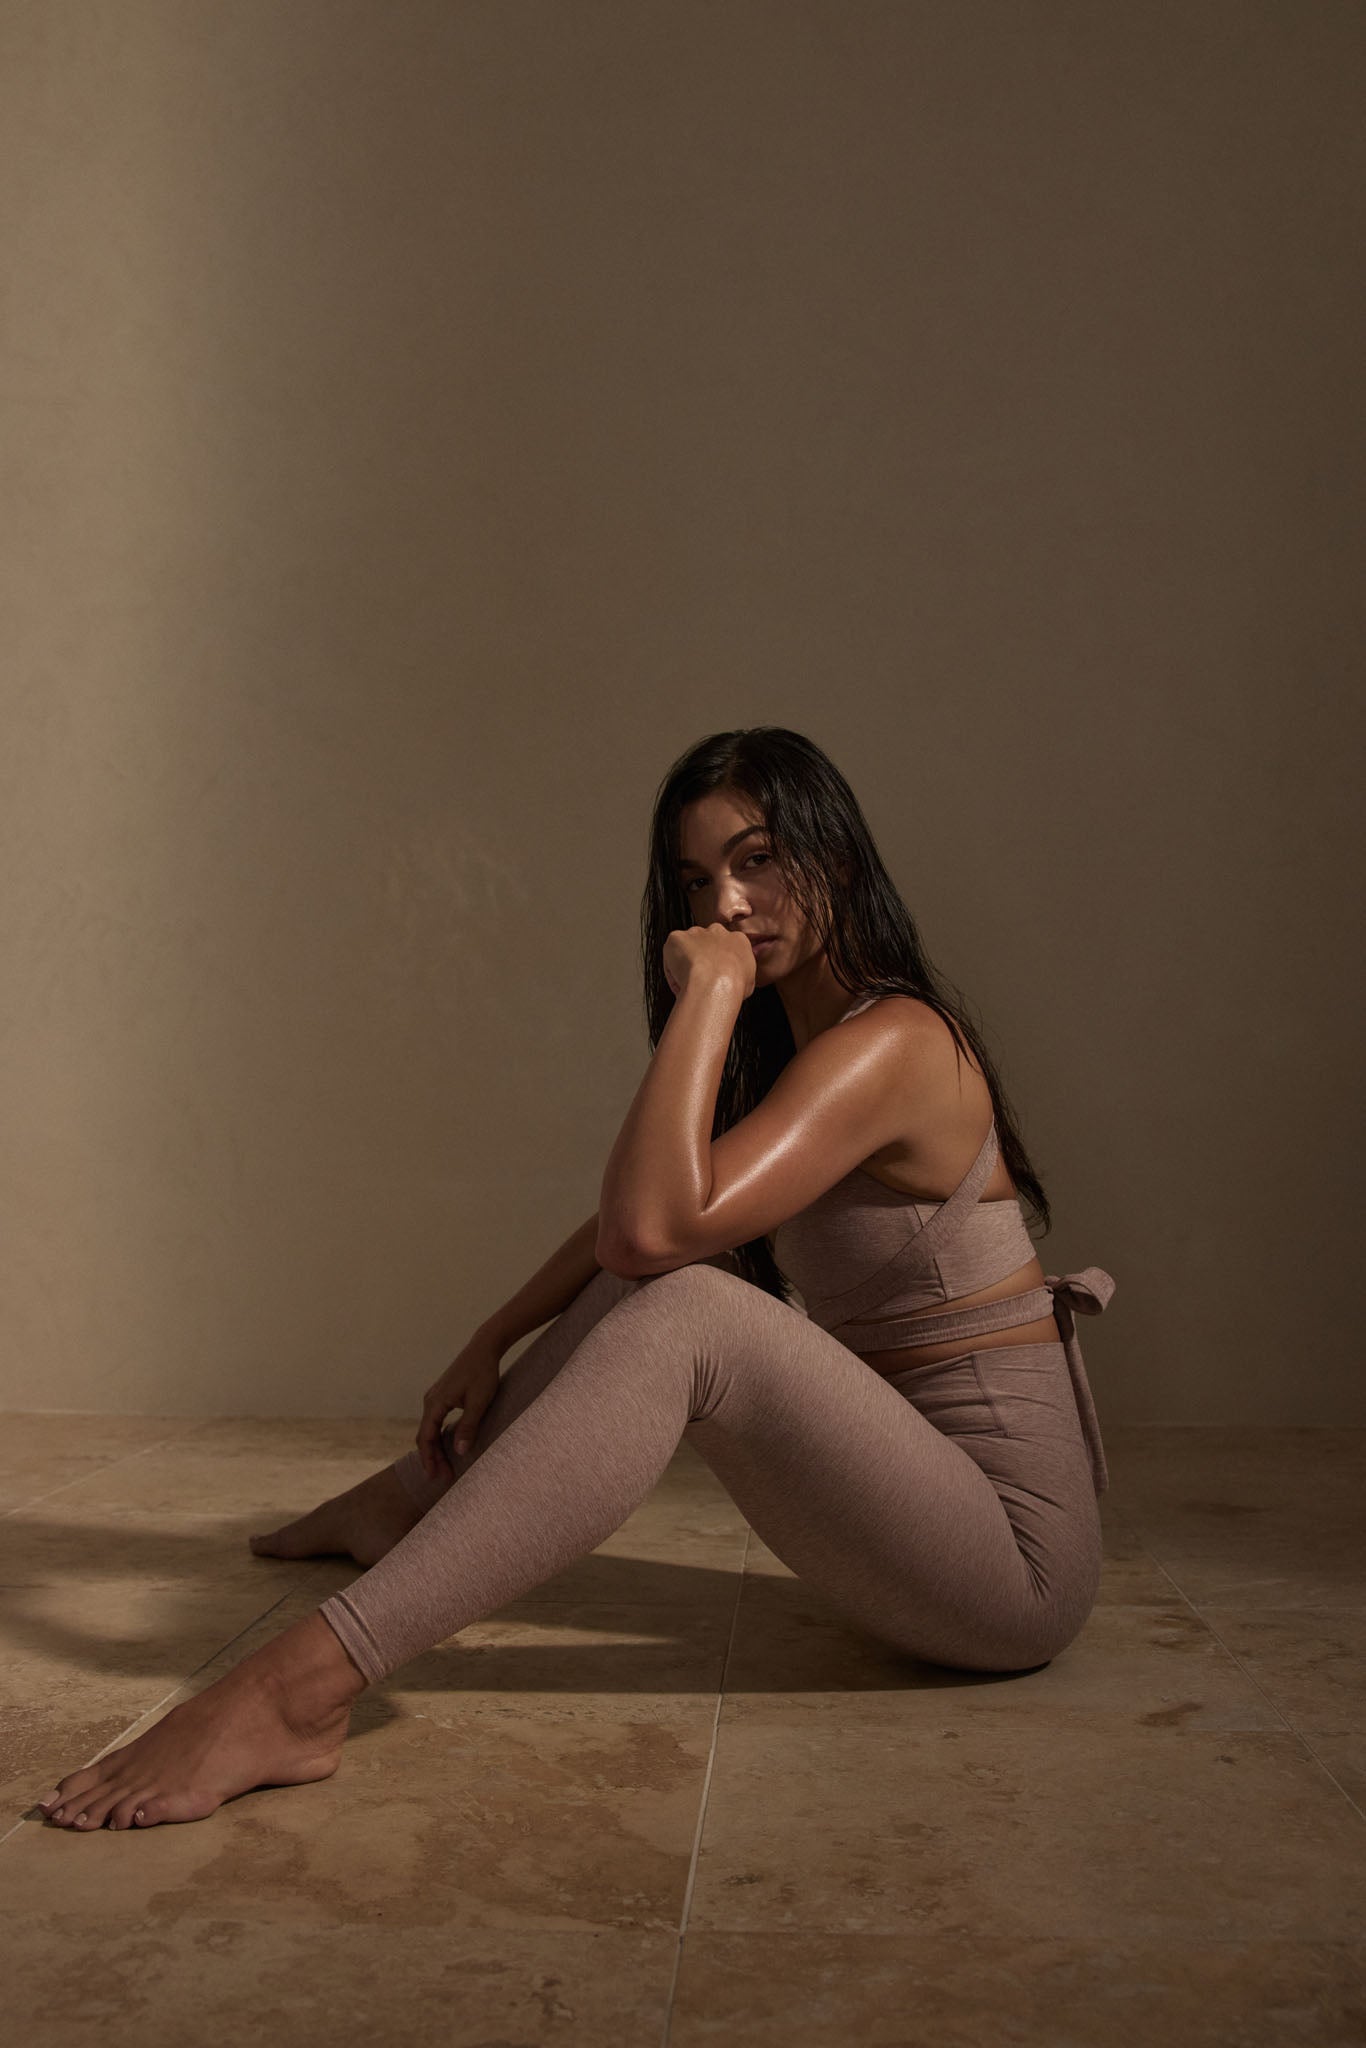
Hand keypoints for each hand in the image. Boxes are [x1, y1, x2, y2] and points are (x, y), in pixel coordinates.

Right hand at [416, 1331, 502, 1482]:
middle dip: (432, 1458)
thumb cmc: (483, 1373)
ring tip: (445, 1466)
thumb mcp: (479, 1402)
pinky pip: (435, 1421)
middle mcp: (430, 1400)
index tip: (435, 1476)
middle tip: (442, 1478)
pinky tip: (448, 1446)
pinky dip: (439, 1436)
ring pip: (430, 1429)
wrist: (484, 1347)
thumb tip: (459, 1452)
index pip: (426, 1437)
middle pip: (425, 1435)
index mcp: (435, 1403)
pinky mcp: (443, 1395)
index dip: (429, 1459)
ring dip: (436, 1448)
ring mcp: (435, 1397)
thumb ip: (468, 1427)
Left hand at [662, 922, 755, 1001]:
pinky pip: (670, 953)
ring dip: (685, 962)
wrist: (715, 985)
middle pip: (706, 942)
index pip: (727, 946)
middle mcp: (717, 931)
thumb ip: (741, 973)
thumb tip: (736, 980)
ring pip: (687, 947)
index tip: (716, 974)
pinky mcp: (676, 937)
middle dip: (702, 957)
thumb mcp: (750, 981)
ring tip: (688, 983)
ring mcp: (696, 933)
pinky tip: (679, 981)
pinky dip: (671, 968)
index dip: (720, 962)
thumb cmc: (733, 986)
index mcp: (737, 939)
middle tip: (701, 977)